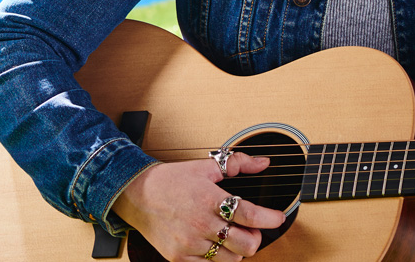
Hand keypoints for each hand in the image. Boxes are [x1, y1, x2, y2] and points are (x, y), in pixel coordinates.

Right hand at [111, 152, 285, 260]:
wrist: (136, 194)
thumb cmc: (171, 180)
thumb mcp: (204, 166)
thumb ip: (237, 163)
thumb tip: (263, 163)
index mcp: (208, 198)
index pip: (249, 214)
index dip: (270, 218)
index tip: (278, 218)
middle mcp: (200, 223)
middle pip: (246, 244)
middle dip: (256, 237)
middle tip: (252, 229)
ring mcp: (190, 244)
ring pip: (232, 259)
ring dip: (238, 249)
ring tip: (232, 236)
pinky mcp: (180, 258)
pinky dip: (218, 259)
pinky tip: (215, 245)